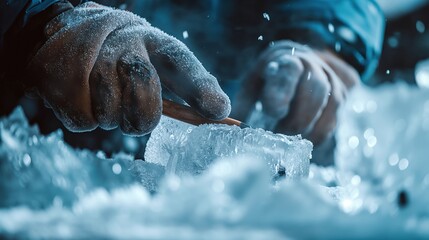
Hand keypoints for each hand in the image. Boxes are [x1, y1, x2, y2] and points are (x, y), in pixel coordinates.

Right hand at [26, 2, 229, 134]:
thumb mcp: (160, 61)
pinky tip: (83, 94)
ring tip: (104, 92)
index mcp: (153, 42)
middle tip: (135, 109)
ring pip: (110, 118)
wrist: (69, 32)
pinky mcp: (57, 78)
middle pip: (144, 103)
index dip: (199, 88)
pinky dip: (86, 116)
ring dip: (111, 116)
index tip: (219, 110)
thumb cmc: (128, 57)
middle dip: (142, 118)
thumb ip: (190, 86)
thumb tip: (222, 112)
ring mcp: (88, 60)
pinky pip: (83, 122)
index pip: (180, 62)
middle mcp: (123, 46)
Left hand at [232, 41, 358, 144]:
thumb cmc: (270, 76)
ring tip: (290, 142)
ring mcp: (330, 80)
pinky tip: (304, 143)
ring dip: (310, 128)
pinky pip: (334, 118)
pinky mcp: (339, 96)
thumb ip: (244, 104)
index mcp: (287, 59)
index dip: (283, 93)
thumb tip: (231, 128)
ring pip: (330, 105)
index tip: (272, 112)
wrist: (300, 61)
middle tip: (280, 135)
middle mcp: (313, 66)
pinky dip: (320, 134)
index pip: (290, 71)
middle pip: (315, 91)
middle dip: (297, 118)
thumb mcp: (252, 83)